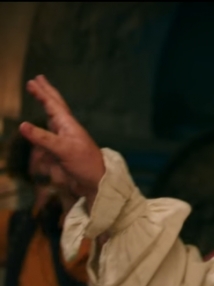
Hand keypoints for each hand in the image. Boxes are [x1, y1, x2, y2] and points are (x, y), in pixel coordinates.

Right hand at [20, 75, 104, 204]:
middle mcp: (66, 129)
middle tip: (37, 80)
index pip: (53, 104)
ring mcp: (65, 139)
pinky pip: (50, 136)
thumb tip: (22, 125)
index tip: (33, 80)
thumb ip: (42, 138)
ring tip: (40, 96)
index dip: (43, 92)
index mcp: (68, 125)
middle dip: (45, 93)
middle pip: (55, 106)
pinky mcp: (63, 150)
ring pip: (52, 118)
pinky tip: (43, 125)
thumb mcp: (63, 149)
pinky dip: (43, 129)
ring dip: (47, 106)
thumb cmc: (85, 164)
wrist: (97, 182)